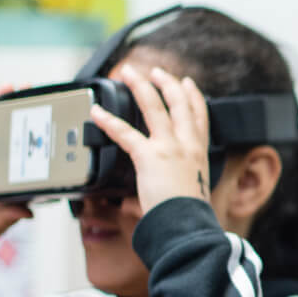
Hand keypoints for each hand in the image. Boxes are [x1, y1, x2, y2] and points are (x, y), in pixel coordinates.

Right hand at [0, 89, 31, 261]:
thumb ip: (10, 214)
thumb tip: (31, 210)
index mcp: (11, 179)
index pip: (28, 154)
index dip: (38, 138)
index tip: (54, 121)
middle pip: (11, 133)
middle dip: (22, 113)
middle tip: (35, 92)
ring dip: (0, 106)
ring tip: (12, 87)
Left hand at [89, 64, 212, 215]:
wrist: (188, 225)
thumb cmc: (188, 215)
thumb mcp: (191, 189)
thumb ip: (180, 178)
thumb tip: (167, 183)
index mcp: (199, 153)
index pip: (200, 116)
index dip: (193, 96)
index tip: (187, 83)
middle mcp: (187, 146)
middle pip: (179, 104)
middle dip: (167, 83)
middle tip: (156, 71)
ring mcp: (170, 149)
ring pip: (155, 108)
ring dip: (141, 87)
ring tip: (128, 73)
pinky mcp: (150, 157)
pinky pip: (125, 134)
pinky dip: (109, 121)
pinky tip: (97, 113)